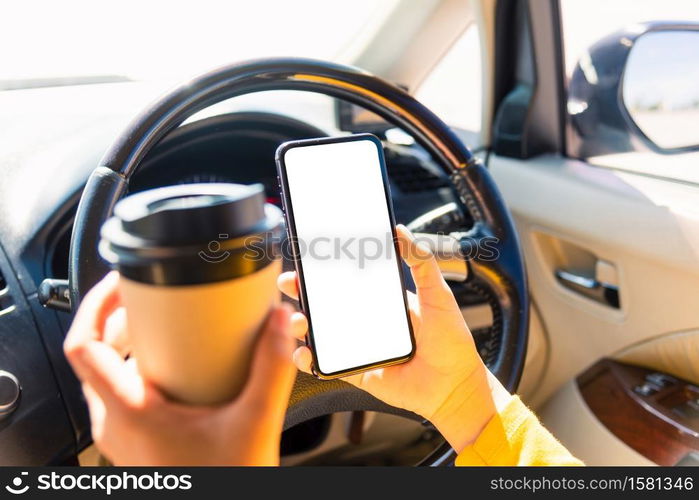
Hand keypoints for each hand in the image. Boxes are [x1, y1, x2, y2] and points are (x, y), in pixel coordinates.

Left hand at [64, 272, 297, 465]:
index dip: (94, 304)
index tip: (119, 283)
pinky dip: (140, 369)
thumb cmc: (223, 483)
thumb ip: (272, 370)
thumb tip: (278, 323)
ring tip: (164, 329)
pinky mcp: (136, 442)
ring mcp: (123, 437)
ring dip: (129, 345)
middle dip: (121, 320)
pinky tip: (176, 368)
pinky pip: (123, 395)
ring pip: (107, 376)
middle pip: (96, 356)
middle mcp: (116, 424)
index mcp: (130, 414)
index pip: (83, 346)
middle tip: (152, 301)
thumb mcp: (254, 423)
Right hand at [277, 225, 511, 451]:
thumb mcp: (438, 295)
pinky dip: (309, 360)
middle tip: (290, 282)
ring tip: (298, 319)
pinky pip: (325, 365)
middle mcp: (366, 322)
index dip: (324, 270)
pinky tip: (305, 352)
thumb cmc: (452, 342)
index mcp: (382, 302)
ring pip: (319, 332)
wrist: (456, 386)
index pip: (347, 280)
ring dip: (300, 324)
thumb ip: (421, 263)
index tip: (308, 257)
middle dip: (301, 292)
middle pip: (324, 304)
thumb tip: (402, 231)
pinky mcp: (355, 371)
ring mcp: (358, 347)